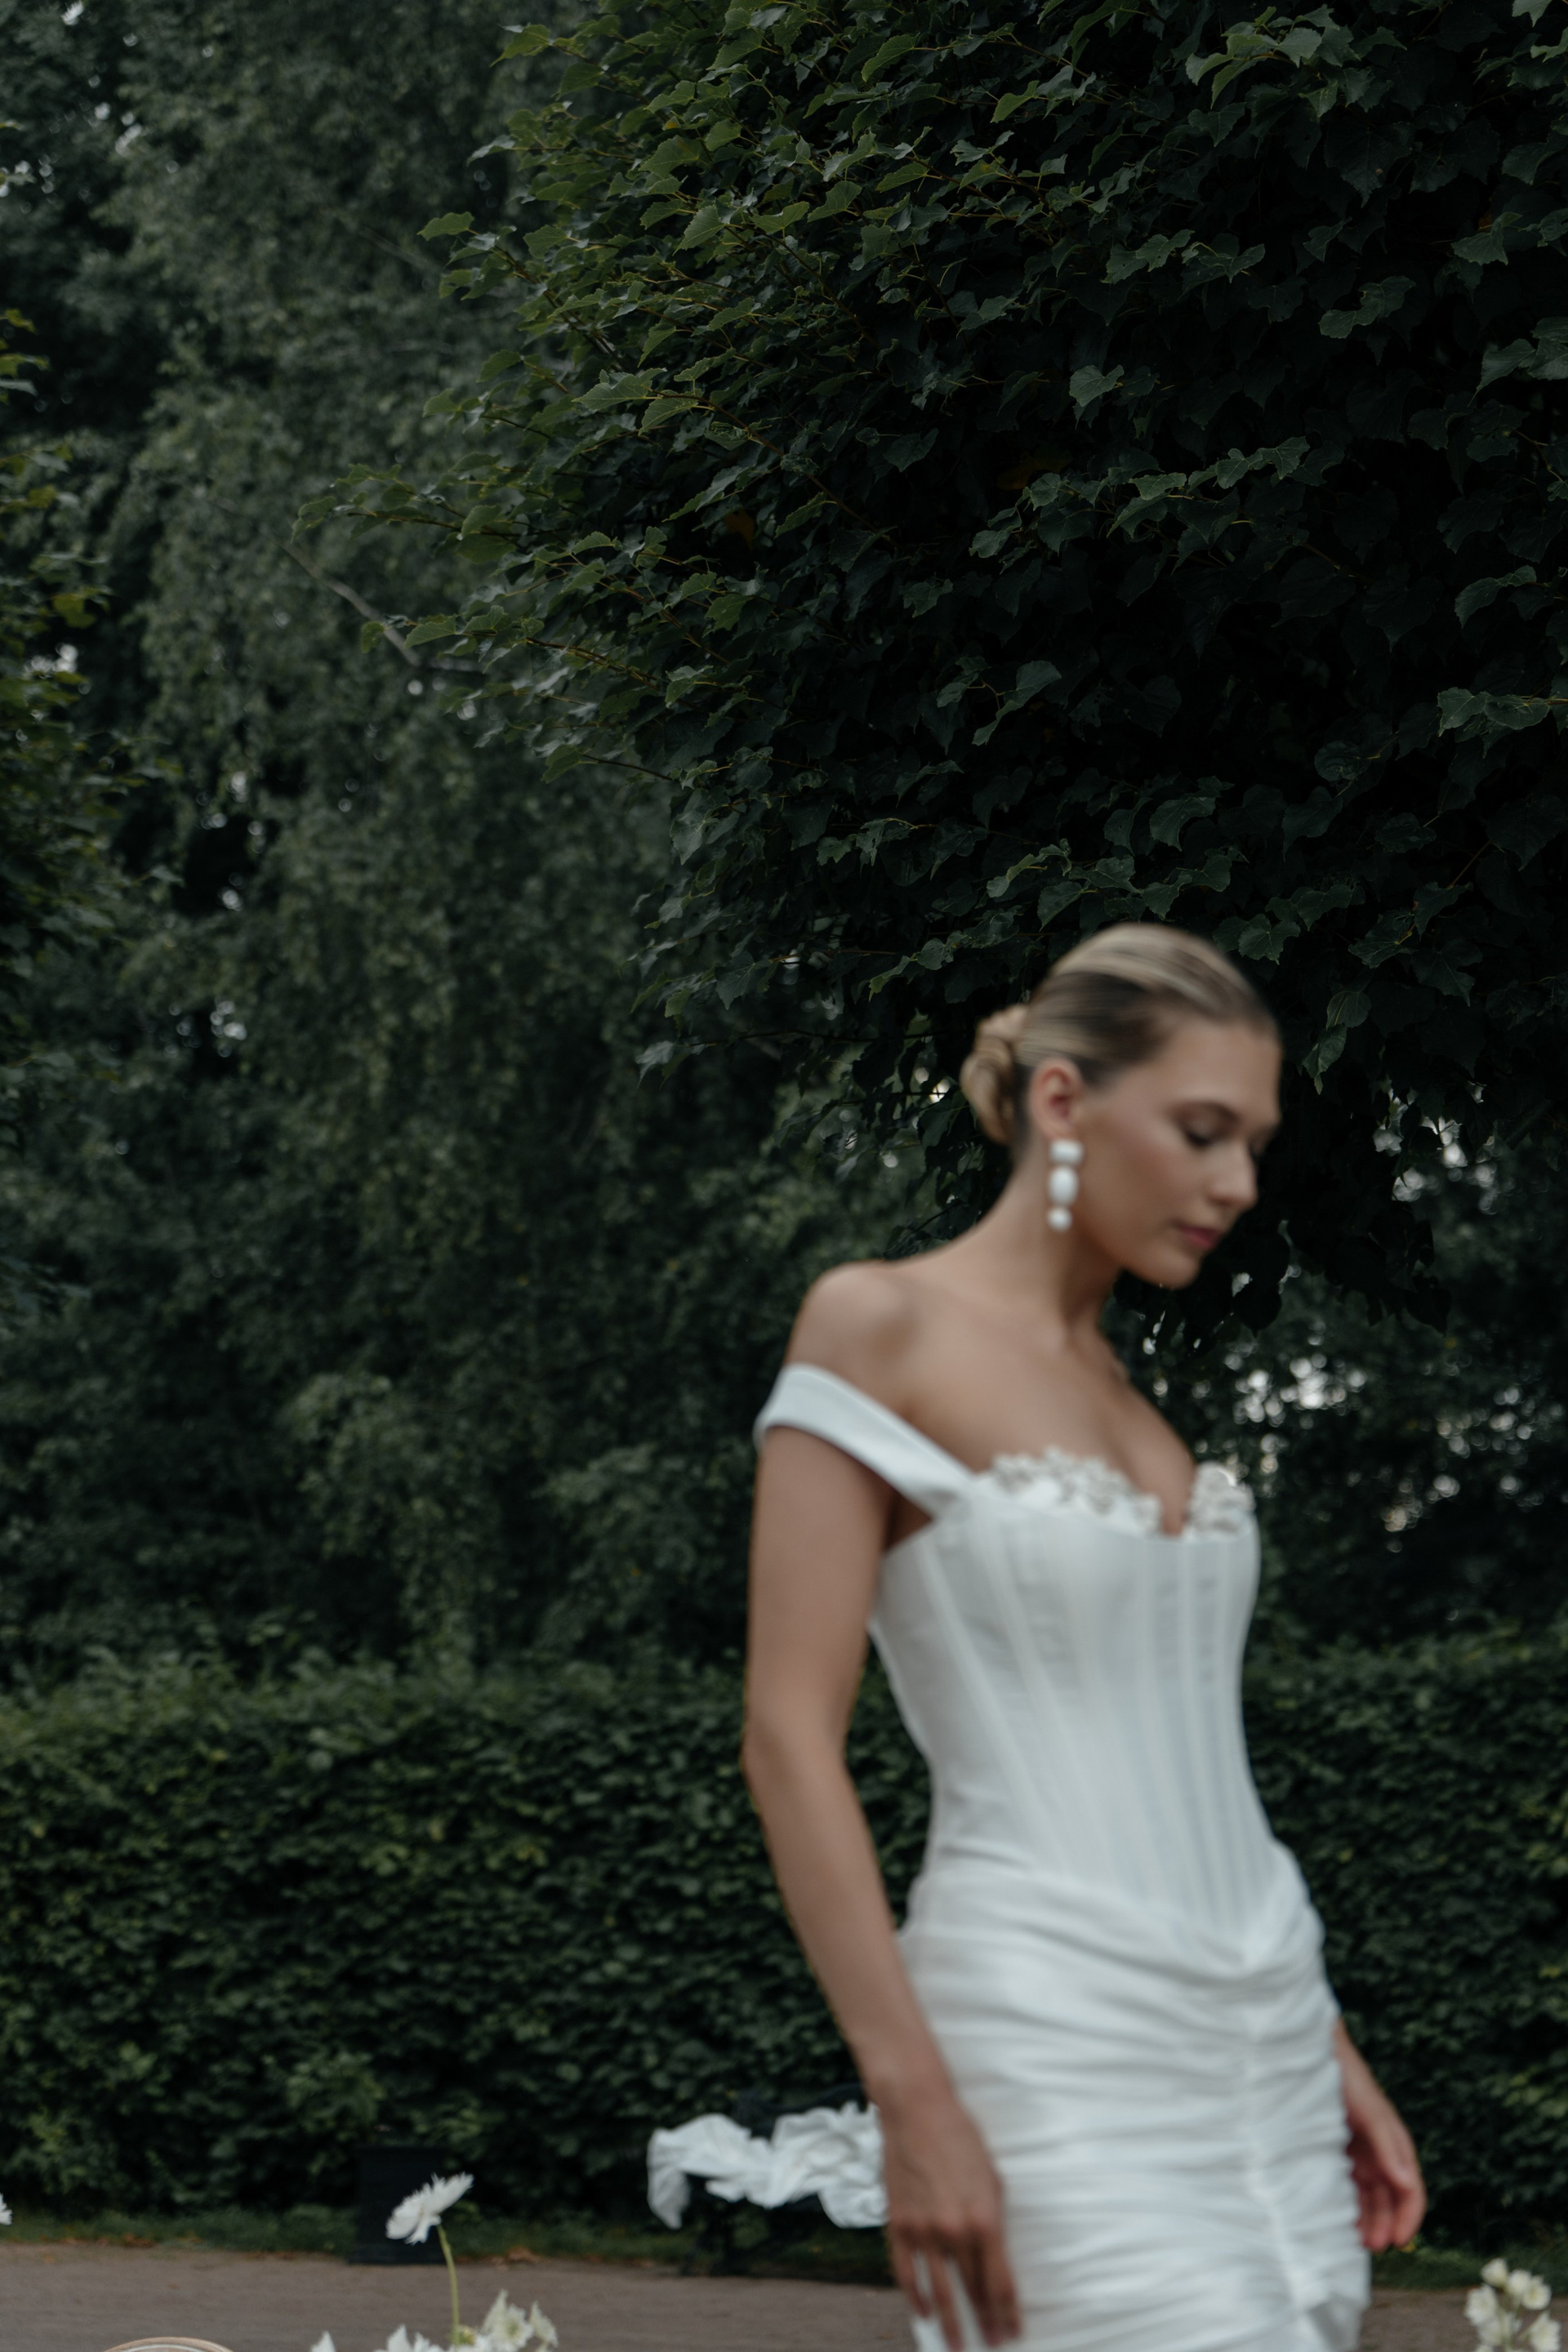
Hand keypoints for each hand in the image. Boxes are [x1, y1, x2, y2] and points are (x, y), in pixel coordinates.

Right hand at [880, 2082, 1020, 2348]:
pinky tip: (922, 2313)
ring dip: (950, 2323)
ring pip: (940, 2291)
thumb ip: (994, 2220)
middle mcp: (955, 2232)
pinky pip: (907, 2273)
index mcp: (985, 2220)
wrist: (917, 2111)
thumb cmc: (961, 2138)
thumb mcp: (992, 2178)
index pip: (1000, 2282)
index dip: (1008, 2312)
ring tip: (957, 2345)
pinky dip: (916, 2297)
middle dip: (984, 2321)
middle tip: (990, 2344)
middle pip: (973, 2291)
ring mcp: (924, 2231)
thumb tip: (995, 2255)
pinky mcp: (900, 2224)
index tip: (1013, 2332)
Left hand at [1335, 2021, 1425, 2250]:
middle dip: (1384, 2224)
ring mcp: (1357, 2154)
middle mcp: (1379, 2153)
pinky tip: (1338, 2219)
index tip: (1398, 2240)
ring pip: (1367, 2197)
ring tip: (1354, 2241)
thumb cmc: (1346, 2078)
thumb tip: (1407, 2185)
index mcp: (1394, 2144)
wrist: (1311, 2053)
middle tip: (1371, 2246)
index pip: (1410, 2189)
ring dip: (1365, 2219)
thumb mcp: (1370, 2112)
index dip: (1409, 2217)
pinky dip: (1346, 2205)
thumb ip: (1388, 2146)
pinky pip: (1345, 2187)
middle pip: (1389, 2199)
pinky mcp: (1334, 2153)